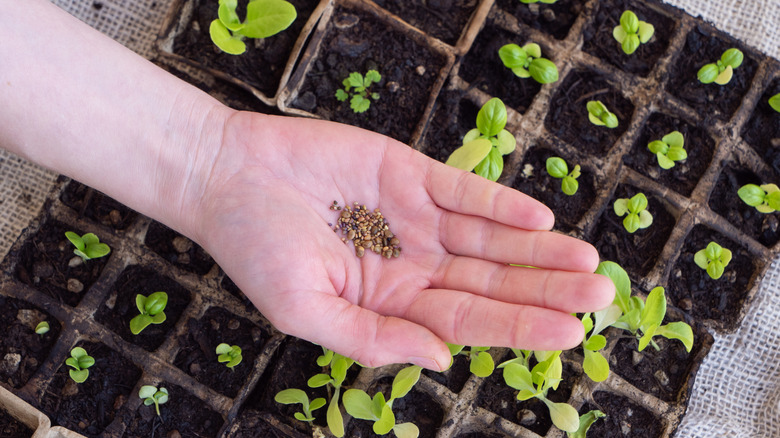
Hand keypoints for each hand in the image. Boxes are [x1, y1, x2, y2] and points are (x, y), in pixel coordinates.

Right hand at [190, 112, 613, 369]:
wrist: (228, 178)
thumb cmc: (255, 251)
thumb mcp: (303, 312)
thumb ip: (370, 340)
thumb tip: (438, 360)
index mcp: (393, 303)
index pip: (467, 322)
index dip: (518, 329)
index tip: (569, 336)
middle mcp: (414, 263)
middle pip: (492, 282)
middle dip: (547, 291)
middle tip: (603, 298)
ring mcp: (415, 218)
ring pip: (490, 238)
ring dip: (538, 250)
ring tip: (587, 262)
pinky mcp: (410, 173)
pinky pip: (463, 190)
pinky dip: (499, 204)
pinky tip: (537, 219)